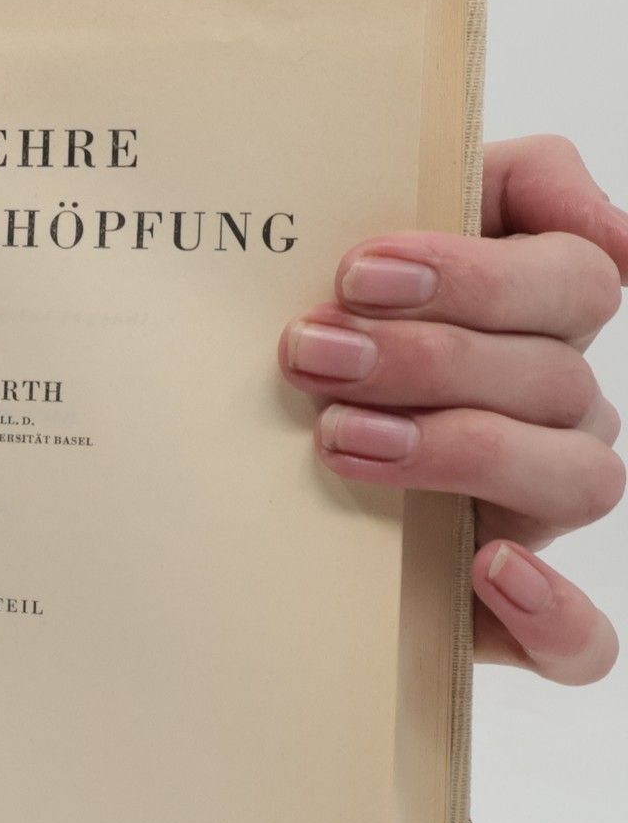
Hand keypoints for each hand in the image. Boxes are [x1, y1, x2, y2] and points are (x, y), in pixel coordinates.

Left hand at [278, 134, 625, 684]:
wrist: (232, 455)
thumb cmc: (318, 330)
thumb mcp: (362, 234)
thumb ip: (481, 181)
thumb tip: (605, 226)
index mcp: (538, 319)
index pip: (574, 280)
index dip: (478, 273)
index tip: (357, 271)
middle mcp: (556, 412)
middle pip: (555, 376)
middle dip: (427, 358)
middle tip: (312, 353)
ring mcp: (539, 511)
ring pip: (580, 479)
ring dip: (461, 450)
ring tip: (340, 442)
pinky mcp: (507, 613)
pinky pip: (578, 641)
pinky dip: (553, 613)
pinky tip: (484, 568)